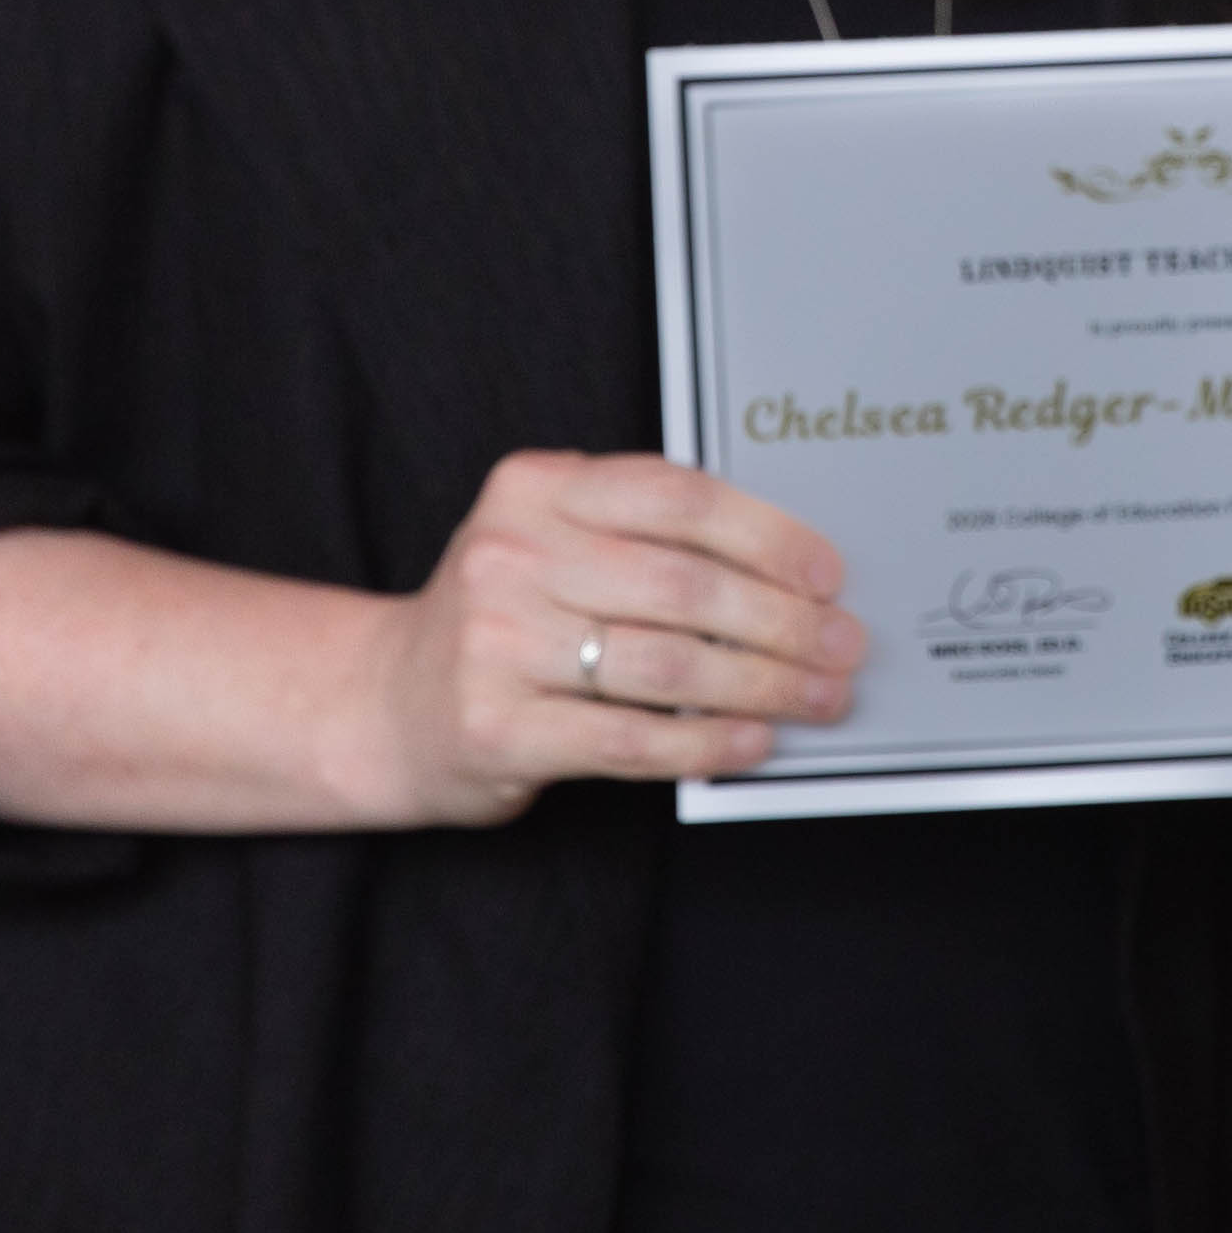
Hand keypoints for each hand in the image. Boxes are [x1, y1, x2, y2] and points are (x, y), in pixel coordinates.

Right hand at [359, 449, 865, 825]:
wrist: (389, 703)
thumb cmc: (504, 619)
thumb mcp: (552, 542)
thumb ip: (645, 536)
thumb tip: (789, 571)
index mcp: (534, 488)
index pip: (677, 497)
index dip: (768, 536)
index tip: (827, 574)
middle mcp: (510, 555)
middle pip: (684, 586)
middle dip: (784, 622)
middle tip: (842, 647)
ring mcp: (498, 644)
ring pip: (669, 666)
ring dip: (763, 686)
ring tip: (817, 697)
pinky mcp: (498, 727)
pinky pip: (631, 739)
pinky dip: (706, 744)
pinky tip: (752, 742)